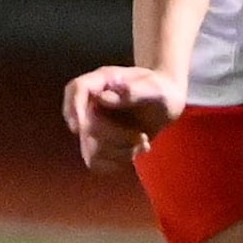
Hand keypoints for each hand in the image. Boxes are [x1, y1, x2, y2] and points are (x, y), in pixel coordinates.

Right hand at [62, 66, 181, 172]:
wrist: (168, 102)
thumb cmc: (162, 89)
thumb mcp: (156, 88)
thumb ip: (135, 91)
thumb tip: (103, 97)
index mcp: (103, 81)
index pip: (77, 88)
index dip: (74, 108)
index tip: (82, 128)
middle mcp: (93, 101)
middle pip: (84, 125)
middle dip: (115, 138)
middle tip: (143, 138)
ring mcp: (94, 122)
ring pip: (90, 148)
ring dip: (118, 152)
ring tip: (143, 143)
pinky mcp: (99, 141)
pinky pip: (97, 161)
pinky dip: (117, 161)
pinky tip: (135, 152)